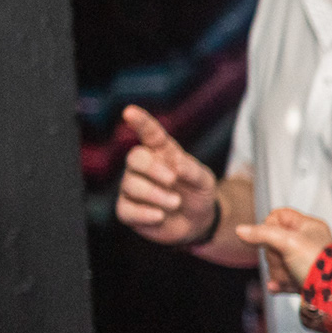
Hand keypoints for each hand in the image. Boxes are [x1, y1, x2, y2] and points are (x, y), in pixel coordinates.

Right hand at [114, 105, 218, 247]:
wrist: (198, 221)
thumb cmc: (198, 193)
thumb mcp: (204, 181)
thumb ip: (193, 171)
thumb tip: (176, 165)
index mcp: (161, 152)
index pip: (149, 133)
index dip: (140, 122)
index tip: (130, 111)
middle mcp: (142, 167)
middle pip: (135, 158)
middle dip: (153, 169)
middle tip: (173, 180)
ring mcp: (132, 188)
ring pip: (131, 185)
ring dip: (156, 195)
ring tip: (176, 202)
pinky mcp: (128, 210)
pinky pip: (126, 210)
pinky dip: (145, 213)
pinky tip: (160, 216)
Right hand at [235, 207, 331, 292]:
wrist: (331, 293)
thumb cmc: (318, 263)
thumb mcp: (288, 241)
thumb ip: (263, 234)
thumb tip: (242, 230)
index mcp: (309, 227)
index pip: (280, 215)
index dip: (269, 224)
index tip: (269, 234)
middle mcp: (307, 242)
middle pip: (274, 242)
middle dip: (274, 255)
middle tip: (282, 259)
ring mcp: (305, 261)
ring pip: (277, 262)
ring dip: (277, 271)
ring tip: (287, 276)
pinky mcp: (303, 278)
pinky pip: (283, 279)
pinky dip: (279, 283)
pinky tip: (276, 287)